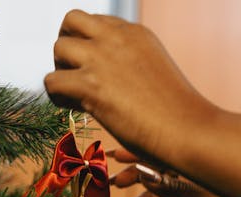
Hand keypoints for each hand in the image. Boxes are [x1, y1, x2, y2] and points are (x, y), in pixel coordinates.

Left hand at [44, 10, 213, 159]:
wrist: (188, 130)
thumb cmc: (176, 112)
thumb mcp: (153, 71)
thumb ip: (128, 64)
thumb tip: (105, 80)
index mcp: (134, 33)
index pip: (95, 22)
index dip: (88, 45)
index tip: (96, 71)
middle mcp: (116, 38)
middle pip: (70, 21)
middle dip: (67, 46)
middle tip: (75, 73)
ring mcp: (102, 59)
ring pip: (59, 48)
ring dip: (61, 71)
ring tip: (76, 94)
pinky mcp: (90, 84)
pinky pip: (52, 82)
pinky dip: (57, 97)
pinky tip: (76, 109)